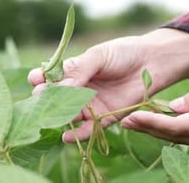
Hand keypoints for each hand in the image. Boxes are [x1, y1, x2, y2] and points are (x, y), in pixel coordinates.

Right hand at [28, 28, 188, 141]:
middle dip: (47, 101)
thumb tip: (57, 87)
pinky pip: (89, 128)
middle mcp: (80, 89)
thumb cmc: (124, 53)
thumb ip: (79, 70)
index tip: (35, 79)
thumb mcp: (99, 56)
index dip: (41, 79)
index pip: (51, 77)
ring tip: (52, 119)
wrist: (153, 61)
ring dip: (60, 118)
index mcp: (74, 71)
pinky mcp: (106, 116)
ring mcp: (91, 104)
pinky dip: (78, 134)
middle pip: (57, 99)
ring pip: (70, 115)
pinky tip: (66, 136)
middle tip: (40, 100)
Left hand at [120, 41, 188, 145]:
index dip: (153, 124)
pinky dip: (182, 129)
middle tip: (127, 121)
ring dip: (165, 131)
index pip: (179, 127)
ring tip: (141, 121)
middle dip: (153, 130)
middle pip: (181, 137)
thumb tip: (174, 109)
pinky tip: (167, 119)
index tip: (131, 117)